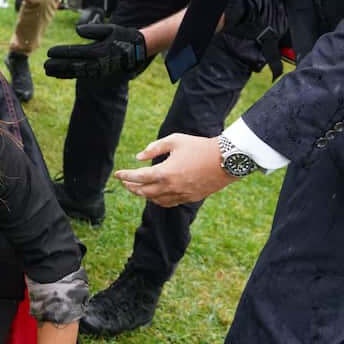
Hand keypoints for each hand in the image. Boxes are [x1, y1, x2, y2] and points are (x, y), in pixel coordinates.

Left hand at [44, 23, 148, 78]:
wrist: (136, 49)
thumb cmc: (122, 36)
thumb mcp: (110, 29)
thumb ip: (94, 29)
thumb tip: (78, 30)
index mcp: (100, 50)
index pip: (76, 52)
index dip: (62, 52)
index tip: (49, 52)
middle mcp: (98, 62)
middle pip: (73, 65)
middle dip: (58, 65)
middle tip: (44, 65)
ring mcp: (98, 69)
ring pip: (76, 72)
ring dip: (60, 72)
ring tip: (47, 71)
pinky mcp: (98, 73)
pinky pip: (80, 75)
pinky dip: (68, 75)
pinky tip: (58, 74)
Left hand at [115, 134, 233, 206]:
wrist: (226, 160)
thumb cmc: (199, 146)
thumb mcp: (175, 141)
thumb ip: (154, 148)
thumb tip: (138, 157)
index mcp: (165, 172)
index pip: (138, 177)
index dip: (125, 176)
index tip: (117, 174)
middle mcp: (171, 187)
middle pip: (143, 192)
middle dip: (131, 187)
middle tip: (125, 182)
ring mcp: (181, 194)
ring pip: (155, 200)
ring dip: (143, 194)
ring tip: (137, 188)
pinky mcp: (190, 198)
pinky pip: (168, 203)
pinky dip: (157, 200)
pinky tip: (154, 195)